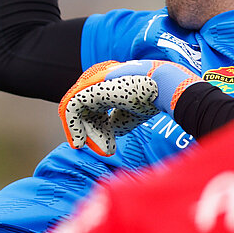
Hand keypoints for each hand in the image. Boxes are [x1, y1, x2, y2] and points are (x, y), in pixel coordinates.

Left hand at [61, 59, 201, 156]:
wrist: (162, 89)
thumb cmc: (150, 100)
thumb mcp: (128, 116)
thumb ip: (114, 125)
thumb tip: (104, 139)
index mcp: (107, 87)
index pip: (93, 109)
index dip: (97, 129)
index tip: (106, 147)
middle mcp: (97, 84)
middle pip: (84, 111)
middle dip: (89, 132)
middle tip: (98, 149)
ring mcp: (92, 84)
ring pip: (76, 110)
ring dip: (80, 131)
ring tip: (85, 146)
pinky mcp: (89, 89)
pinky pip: (71, 107)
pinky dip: (73, 126)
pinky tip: (80, 142)